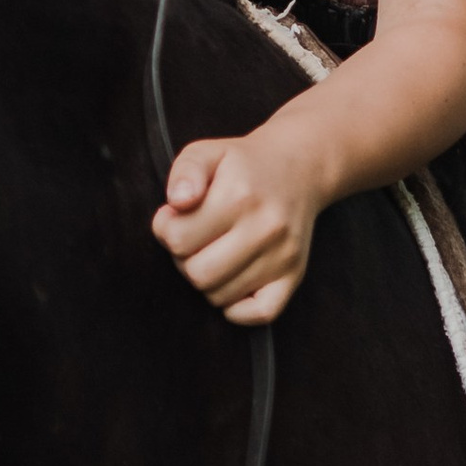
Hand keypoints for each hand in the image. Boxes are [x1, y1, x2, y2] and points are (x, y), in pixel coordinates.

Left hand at [152, 110, 327, 325]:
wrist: (299, 168)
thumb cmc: (242, 164)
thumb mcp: (207, 152)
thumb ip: (185, 171)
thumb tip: (177, 202)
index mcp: (240, 195)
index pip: (178, 239)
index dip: (166, 230)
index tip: (174, 217)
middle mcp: (267, 227)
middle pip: (198, 274)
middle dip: (184, 258)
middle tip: (193, 238)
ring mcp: (283, 255)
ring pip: (221, 296)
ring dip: (207, 279)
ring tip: (213, 251)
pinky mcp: (295, 275)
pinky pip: (260, 313)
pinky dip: (238, 308)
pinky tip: (231, 281)